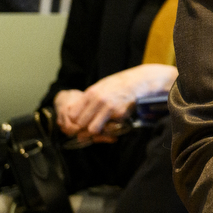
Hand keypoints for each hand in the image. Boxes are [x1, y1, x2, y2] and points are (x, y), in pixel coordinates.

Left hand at [53, 64, 177, 140]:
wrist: (138, 82)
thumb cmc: (117, 85)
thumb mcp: (99, 87)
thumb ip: (87, 100)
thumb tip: (74, 114)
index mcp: (91, 93)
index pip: (73, 114)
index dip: (75, 120)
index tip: (80, 121)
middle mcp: (99, 101)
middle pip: (81, 123)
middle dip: (84, 127)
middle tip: (89, 126)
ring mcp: (110, 108)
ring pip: (93, 129)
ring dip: (96, 130)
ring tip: (100, 126)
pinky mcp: (121, 115)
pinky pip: (109, 128)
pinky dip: (110, 127)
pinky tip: (114, 121)